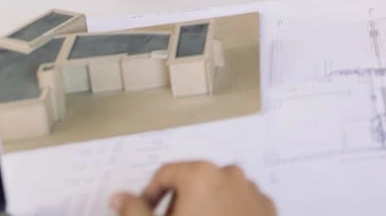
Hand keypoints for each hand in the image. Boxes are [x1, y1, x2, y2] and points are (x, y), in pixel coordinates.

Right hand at [111, 161, 274, 215]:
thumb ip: (134, 211)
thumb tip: (118, 198)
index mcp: (201, 175)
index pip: (166, 174)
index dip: (150, 195)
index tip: (146, 213)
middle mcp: (230, 175)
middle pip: (193, 182)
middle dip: (178, 204)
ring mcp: (252, 190)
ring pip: (217, 193)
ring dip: (203, 209)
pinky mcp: (267, 208)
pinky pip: (239, 204)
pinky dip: (227, 214)